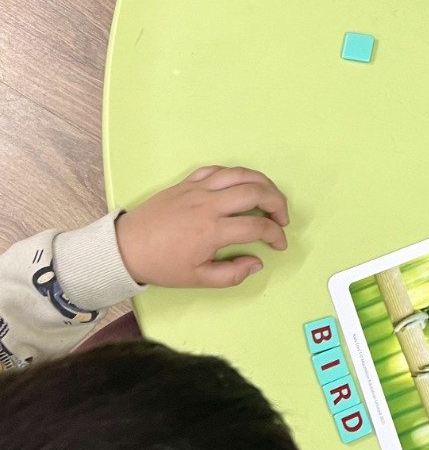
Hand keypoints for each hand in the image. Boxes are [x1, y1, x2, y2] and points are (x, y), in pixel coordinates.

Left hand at [115, 166, 289, 287]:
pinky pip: (217, 170)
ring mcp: (197, 189)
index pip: (258, 227)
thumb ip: (232, 274)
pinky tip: (240, 186)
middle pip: (256, 191)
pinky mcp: (187, 182)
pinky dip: (235, 175)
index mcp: (212, 230)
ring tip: (269, 196)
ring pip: (240, 174)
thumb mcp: (197, 279)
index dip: (276, 235)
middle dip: (278, 203)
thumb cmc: (162, 265)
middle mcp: (208, 204)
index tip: (279, 244)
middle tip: (282, 217)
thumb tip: (257, 262)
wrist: (126, 248)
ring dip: (262, 183)